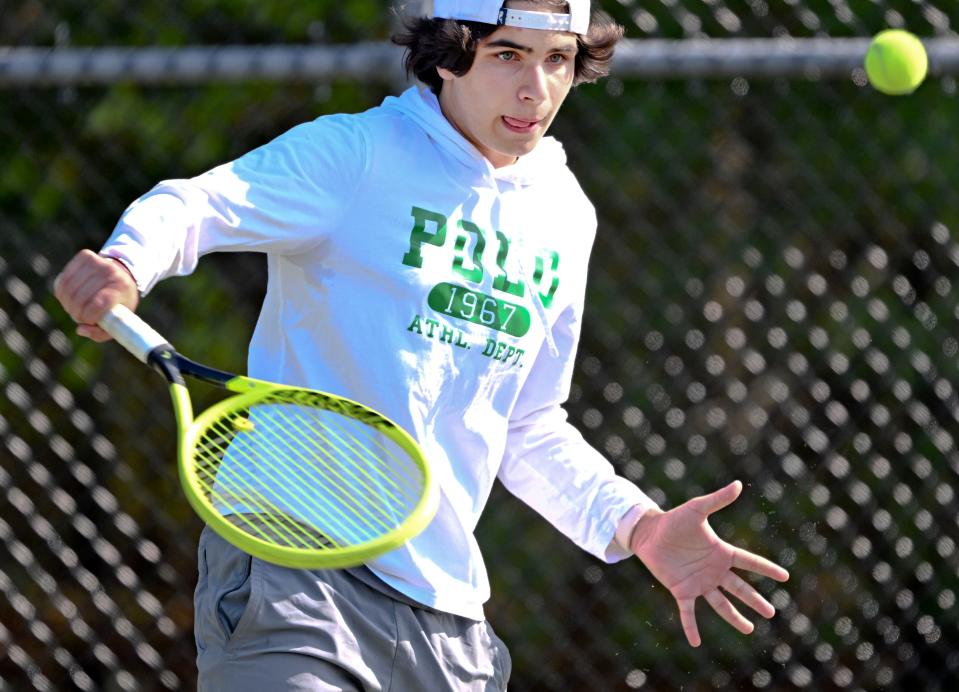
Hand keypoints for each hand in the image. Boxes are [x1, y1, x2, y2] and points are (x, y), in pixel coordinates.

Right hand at [54, 249, 138, 341]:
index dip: (87, 317)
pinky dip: (63, 292)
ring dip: (67, 303)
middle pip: (80, 298)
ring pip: (68, 289)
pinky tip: (70, 295)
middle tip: (80, 315)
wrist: (123, 275)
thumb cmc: (118, 303)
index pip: (97, 305)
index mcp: (121, 288)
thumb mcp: (117, 322)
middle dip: (76, 312)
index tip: (89, 320)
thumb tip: (80, 329)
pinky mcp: (85, 256)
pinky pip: (63, 279)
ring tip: (75, 307)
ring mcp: (98, 262)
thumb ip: (100, 333)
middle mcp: (110, 272)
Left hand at [630, 480, 788, 646]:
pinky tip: (696, 643)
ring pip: (721, 604)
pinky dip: (691, 627)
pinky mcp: (681, 590)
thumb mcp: (697, 509)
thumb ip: (718, 500)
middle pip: (740, 588)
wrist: (649, 532)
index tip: (786, 577)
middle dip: (755, 601)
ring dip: (734, 617)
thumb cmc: (674, 519)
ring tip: (749, 630)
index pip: (750, 562)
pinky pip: (688, 612)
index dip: (767, 569)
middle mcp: (713, 570)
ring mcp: (698, 582)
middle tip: (772, 613)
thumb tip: (738, 484)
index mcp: (721, 552)